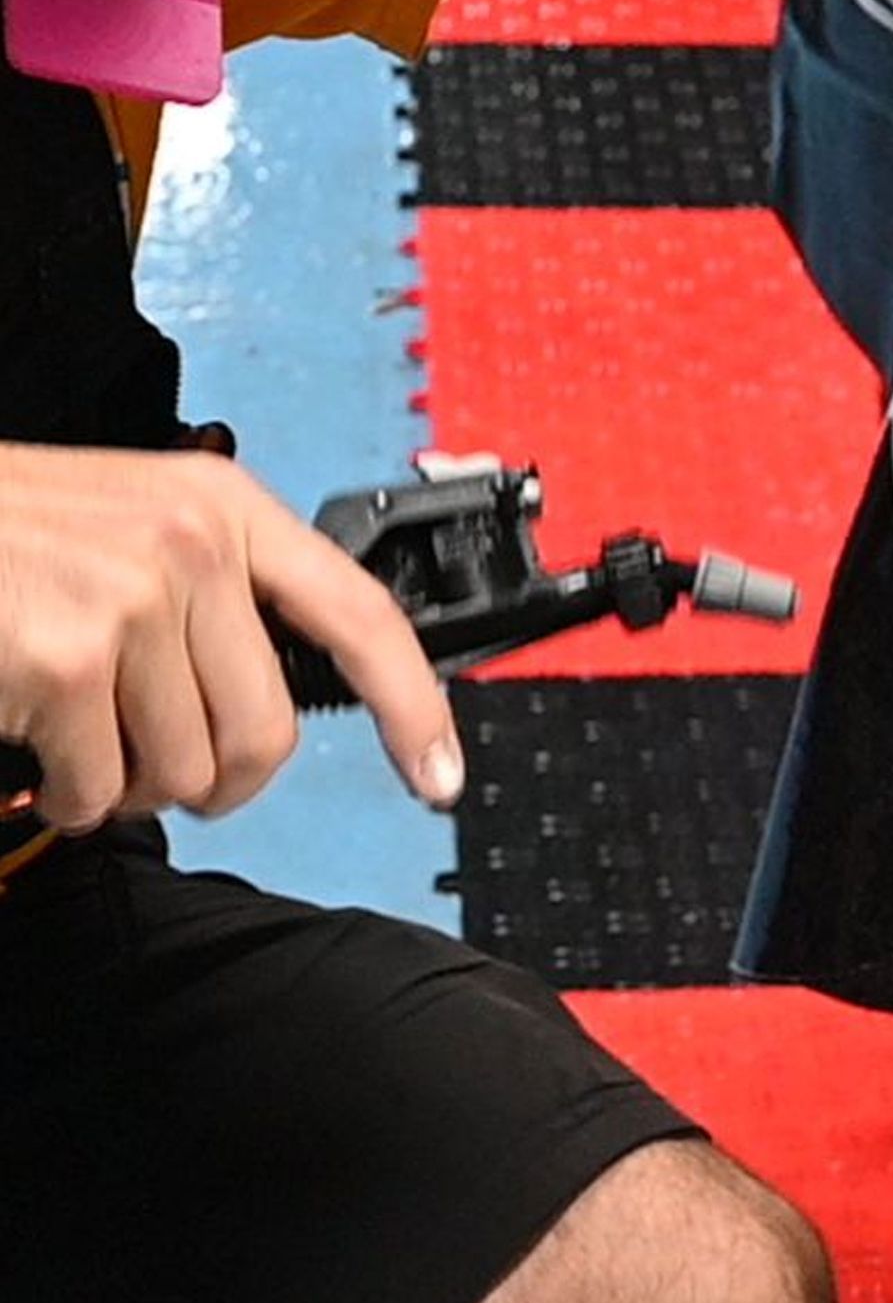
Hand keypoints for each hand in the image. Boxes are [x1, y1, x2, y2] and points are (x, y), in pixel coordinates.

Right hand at [0, 442, 463, 830]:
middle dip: (208, 777)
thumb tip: (269, 721)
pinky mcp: (69, 657)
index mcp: (226, 508)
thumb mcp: (132, 529)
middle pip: (267, 734)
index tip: (440, 776)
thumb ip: (216, 599)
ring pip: (186, 773)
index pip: (359, 616)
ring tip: (73, 728)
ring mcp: (133, 595)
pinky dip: (65, 794)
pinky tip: (34, 740)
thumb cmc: (7, 540)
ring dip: (124, 782)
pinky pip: (102, 790)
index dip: (413, 707)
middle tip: (141, 753)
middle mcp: (193, 542)